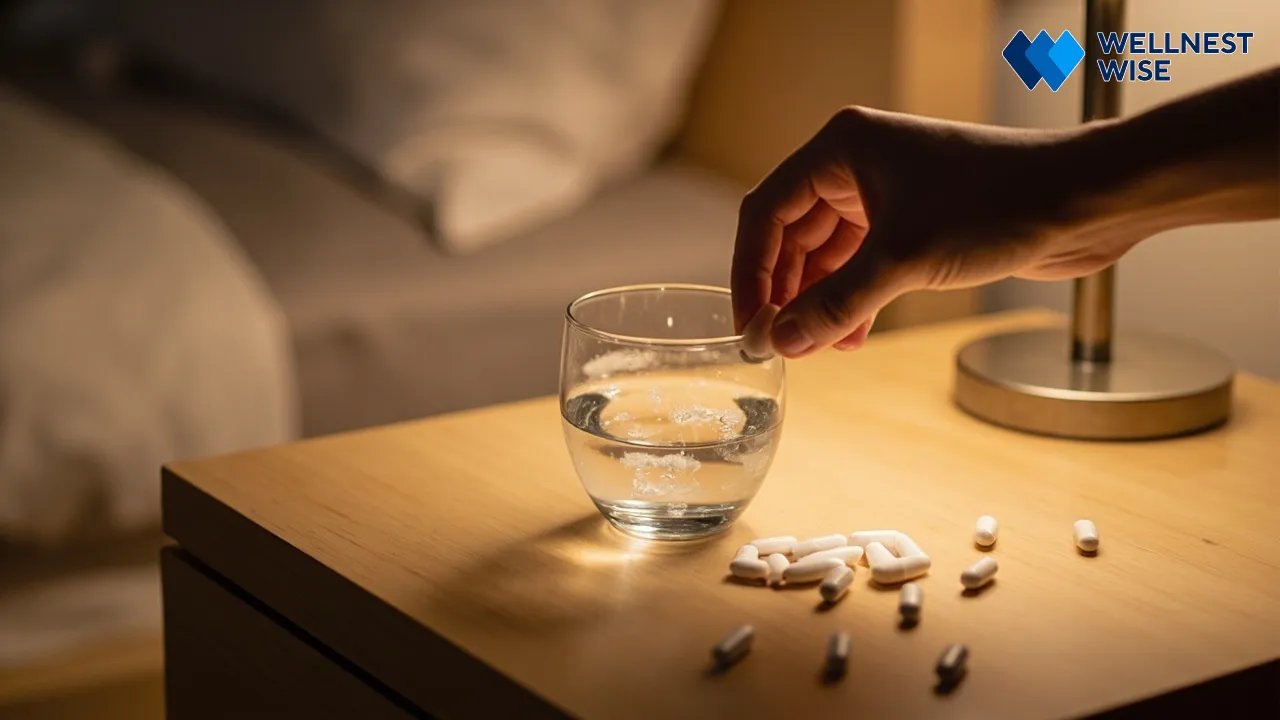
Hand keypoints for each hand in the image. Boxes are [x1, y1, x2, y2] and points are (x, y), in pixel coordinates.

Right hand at [730, 106, 1138, 357]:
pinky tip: (852, 338)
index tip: (750, 324)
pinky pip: (863, 267)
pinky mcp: (916, 224)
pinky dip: (853, 302)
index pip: (767, 211)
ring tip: (819, 348)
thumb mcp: (903, 260)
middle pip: (793, 236)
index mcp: (843, 149)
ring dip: (821, 304)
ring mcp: (888, 194)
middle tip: (781, 344)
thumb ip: (835, 305)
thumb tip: (782, 343)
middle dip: (786, 293)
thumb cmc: (1000, 202)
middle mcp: (859, 166)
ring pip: (828, 257)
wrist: (1084, 202)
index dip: (751, 272)